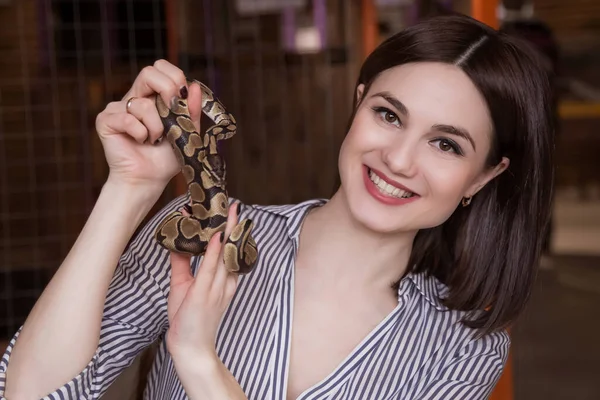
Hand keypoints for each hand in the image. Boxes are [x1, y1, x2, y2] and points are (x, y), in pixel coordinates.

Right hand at [95, 59, 202, 190]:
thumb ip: (191, 110)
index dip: (174, 77)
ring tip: (153, 140)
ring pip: (143, 104)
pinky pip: (128, 119)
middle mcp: (134, 98)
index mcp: (153, 96)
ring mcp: (117, 108)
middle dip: (168, 91)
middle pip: (149, 72)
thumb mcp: (187, 132)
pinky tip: (139, 142)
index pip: (161, 68)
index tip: (182, 98)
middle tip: (172, 115)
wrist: (149, 180)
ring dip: (156, 126)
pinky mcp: (106, 121)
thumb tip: (194, 86)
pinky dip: (140, 134)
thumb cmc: (166, 158)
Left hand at [165, 203, 240, 363]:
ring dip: (227, 232)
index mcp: (223, 281)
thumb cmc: (188, 319)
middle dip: (234, 226)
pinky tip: (215, 237)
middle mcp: (224, 283)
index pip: (228, 251)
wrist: (190, 348)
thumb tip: (178, 242)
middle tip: (236, 205)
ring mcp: (217, 289)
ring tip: (228, 212)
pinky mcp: (205, 295)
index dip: (230, 232)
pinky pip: (210, 269)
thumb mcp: (183, 285)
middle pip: (231, 249)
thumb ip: (182, 264)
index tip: (229, 213)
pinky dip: (214, 252)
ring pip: (224, 255)